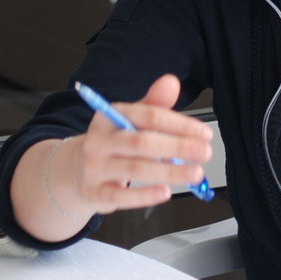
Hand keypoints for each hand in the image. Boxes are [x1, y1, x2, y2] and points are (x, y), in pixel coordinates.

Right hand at [67, 74, 212, 213]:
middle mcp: (98, 140)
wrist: (75, 172)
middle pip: (142, 142)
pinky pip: (120, 197)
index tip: (204, 134)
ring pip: (135, 169)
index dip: (179, 124)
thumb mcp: (130, 120)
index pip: (148, 116)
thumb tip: (171, 82)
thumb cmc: (114, 143)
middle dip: (178, 147)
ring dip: (170, 172)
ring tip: (196, 173)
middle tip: (205, 153)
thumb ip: (154, 104)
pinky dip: (144, 196)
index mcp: (109, 116)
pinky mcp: (93, 193)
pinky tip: (166, 192)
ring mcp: (93, 167)